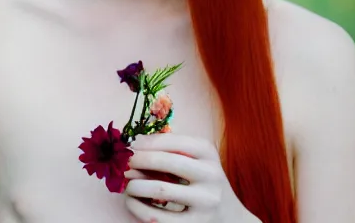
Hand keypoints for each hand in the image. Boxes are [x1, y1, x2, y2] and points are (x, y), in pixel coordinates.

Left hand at [123, 133, 247, 222]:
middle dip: (138, 160)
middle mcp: (210, 174)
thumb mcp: (197, 158)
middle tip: (123, 162)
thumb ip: (173, 147)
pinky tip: (131, 201)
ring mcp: (205, 201)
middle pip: (164, 162)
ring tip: (126, 182)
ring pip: (159, 189)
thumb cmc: (204, 180)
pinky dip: (139, 207)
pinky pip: (159, 216)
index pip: (172, 141)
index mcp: (208, 152)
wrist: (231, 218)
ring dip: (135, 184)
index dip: (147, 142)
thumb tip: (136, 142)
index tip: (131, 145)